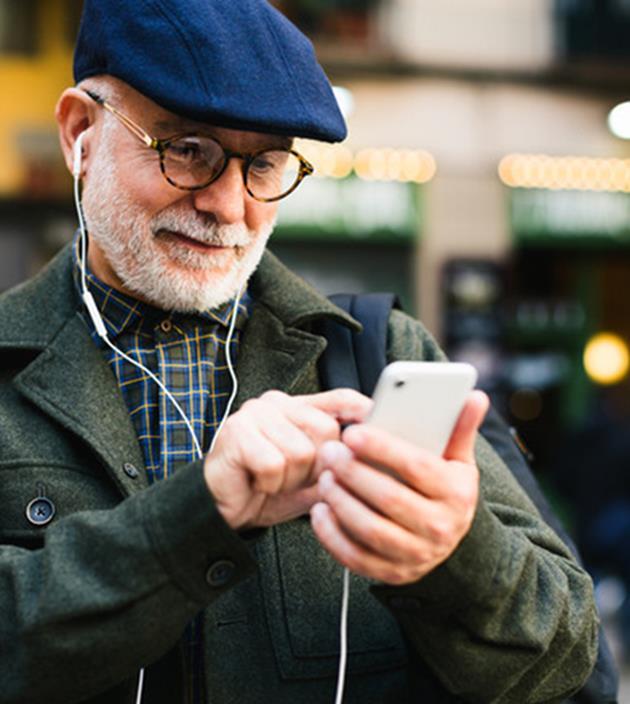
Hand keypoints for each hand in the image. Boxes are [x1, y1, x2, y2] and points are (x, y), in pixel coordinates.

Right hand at [204, 389, 371, 530]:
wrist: (220, 507)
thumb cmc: (266, 489)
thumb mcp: (310, 477)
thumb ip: (336, 464)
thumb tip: (372, 461)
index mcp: (297, 407)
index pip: (339, 398)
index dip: (361, 410)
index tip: (379, 420)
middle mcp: (277, 403)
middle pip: (325, 430)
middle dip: (316, 466)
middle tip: (293, 477)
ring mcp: (255, 414)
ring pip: (301, 451)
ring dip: (291, 478)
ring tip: (273, 480)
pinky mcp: (237, 433)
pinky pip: (275, 464)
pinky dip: (270, 484)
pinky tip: (257, 482)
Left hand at [310, 391, 488, 584]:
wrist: (450, 540)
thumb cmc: (445, 488)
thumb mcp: (457, 459)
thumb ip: (459, 427)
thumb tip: (474, 396)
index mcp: (456, 493)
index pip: (417, 467)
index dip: (382, 448)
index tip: (353, 432)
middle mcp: (440, 528)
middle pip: (389, 498)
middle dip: (353, 472)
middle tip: (329, 451)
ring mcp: (416, 555)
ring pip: (370, 529)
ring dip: (340, 501)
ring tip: (325, 476)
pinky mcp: (392, 573)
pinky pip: (356, 558)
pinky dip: (333, 536)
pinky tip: (320, 511)